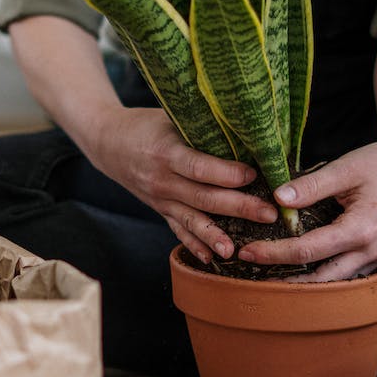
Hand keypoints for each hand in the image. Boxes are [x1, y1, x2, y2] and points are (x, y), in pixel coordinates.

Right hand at [82, 107, 277, 263]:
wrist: (108, 142)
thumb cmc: (146, 124)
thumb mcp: (170, 117)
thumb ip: (201, 126)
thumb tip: (245, 130)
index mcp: (165, 152)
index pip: (199, 167)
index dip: (227, 173)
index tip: (254, 175)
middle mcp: (161, 180)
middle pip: (203, 197)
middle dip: (238, 207)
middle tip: (268, 214)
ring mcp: (159, 199)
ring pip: (191, 220)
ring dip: (215, 236)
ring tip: (237, 250)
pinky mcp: (160, 210)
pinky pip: (178, 230)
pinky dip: (194, 245)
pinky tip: (211, 259)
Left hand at [237, 125, 376, 281]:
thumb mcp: (347, 167)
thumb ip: (311, 185)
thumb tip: (276, 199)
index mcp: (362, 230)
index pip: (309, 250)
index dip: (274, 253)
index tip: (247, 252)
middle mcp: (372, 251)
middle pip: (320, 278)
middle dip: (284, 278)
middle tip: (251, 272)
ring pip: (335, 282)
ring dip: (303, 282)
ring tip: (269, 276)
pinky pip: (346, 273)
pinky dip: (322, 273)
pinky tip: (299, 268)